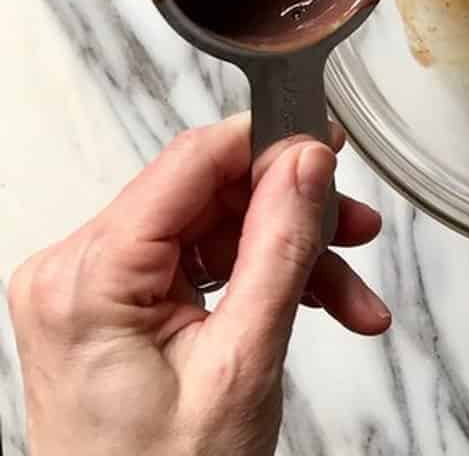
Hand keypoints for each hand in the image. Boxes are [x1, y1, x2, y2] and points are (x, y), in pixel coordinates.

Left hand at [9, 114, 389, 455]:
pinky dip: (261, 279)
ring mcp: (93, 287)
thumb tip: (306, 158)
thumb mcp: (242, 359)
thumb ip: (279, 247)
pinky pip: (201, 263)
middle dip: (293, 214)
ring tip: (352, 294)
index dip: (268, 144)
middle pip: (209, 194)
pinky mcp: (114, 305)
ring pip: (216, 228)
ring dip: (290, 253)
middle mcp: (77, 269)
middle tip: (358, 228)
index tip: (329, 143)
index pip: (191, 161)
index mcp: (88, 276)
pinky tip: (318, 305)